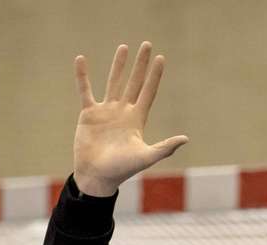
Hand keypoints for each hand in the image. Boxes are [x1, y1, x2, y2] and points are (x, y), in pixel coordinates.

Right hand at [73, 42, 188, 196]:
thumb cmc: (122, 170)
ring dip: (119, 65)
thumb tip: (185, 139)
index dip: (155, 75)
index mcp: (137, 119)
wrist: (97, 176)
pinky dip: (83, 76)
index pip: (148, 91)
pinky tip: (81, 60)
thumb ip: (164, 148)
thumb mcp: (145, 157)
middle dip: (140, 64)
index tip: (161, 58)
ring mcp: (106, 111)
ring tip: (124, 47)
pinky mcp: (89, 114)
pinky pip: (85, 90)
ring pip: (113, 82)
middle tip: (147, 45)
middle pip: (134, 81)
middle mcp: (123, 111)